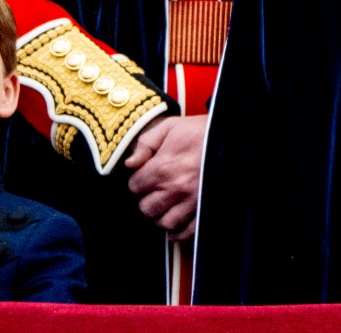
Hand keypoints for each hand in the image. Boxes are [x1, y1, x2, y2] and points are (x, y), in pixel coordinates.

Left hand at [124, 114, 206, 241]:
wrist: (230, 137)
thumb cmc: (198, 132)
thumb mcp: (168, 127)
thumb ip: (145, 144)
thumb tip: (130, 163)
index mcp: (163, 167)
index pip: (135, 187)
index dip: (136, 182)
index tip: (142, 178)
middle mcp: (176, 188)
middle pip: (147, 208)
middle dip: (145, 200)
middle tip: (151, 193)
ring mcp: (192, 202)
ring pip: (166, 223)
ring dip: (160, 216)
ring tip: (163, 206)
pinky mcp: (206, 210)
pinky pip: (188, 232)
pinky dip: (178, 233)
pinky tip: (174, 224)